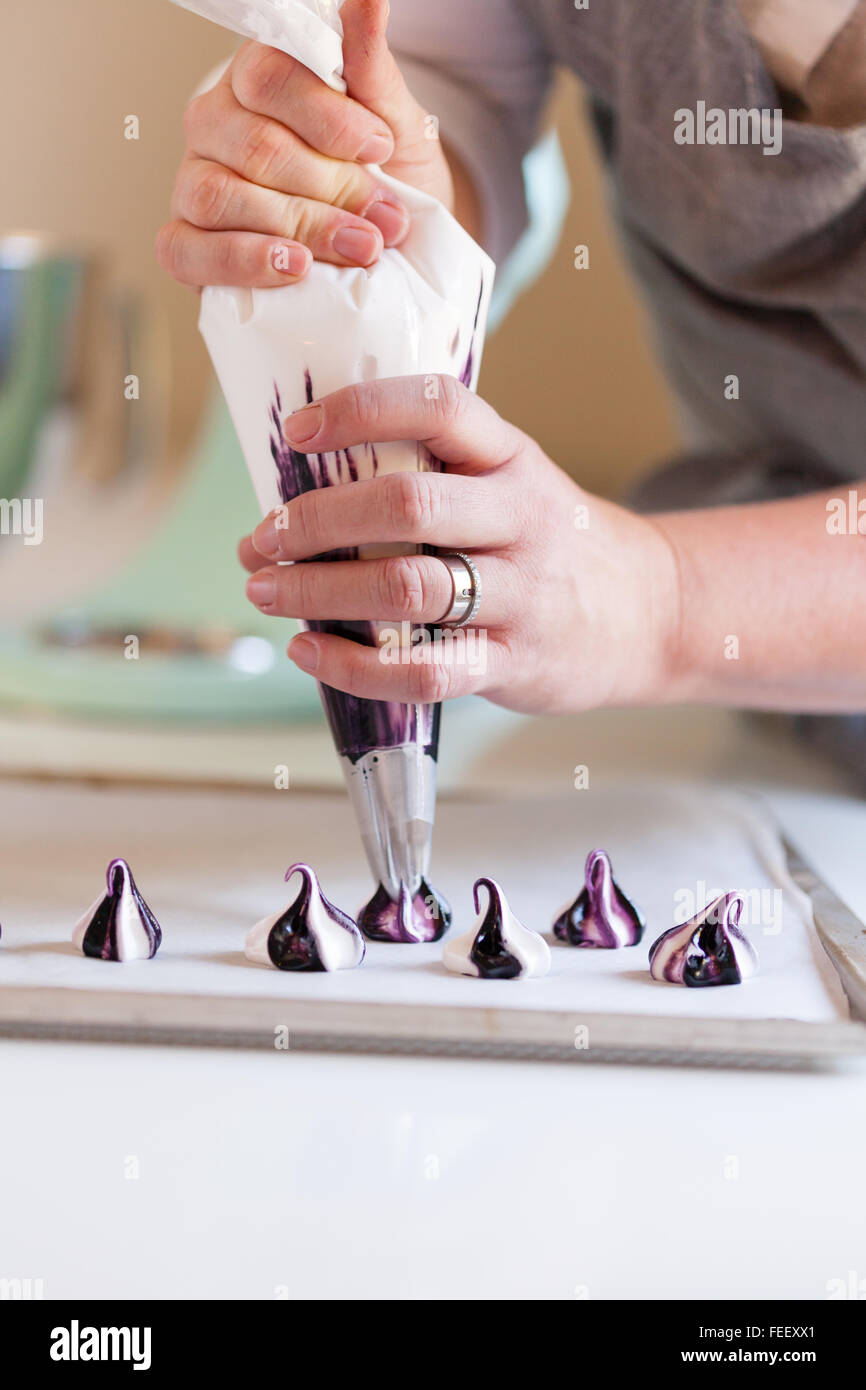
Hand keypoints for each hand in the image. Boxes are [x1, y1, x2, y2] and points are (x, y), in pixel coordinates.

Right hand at [156, 0, 453, 287]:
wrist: (385, 249)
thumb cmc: (383, 180)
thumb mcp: (393, 123)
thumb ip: (371, 69)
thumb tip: (369, 2)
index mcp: (257, 81)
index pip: (269, 78)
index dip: (329, 117)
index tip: (382, 146)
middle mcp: (214, 125)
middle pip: (254, 146)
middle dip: (331, 186)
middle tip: (385, 218)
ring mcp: (192, 184)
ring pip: (219, 196)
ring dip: (300, 227)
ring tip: (360, 248)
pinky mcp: (185, 246)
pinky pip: (187, 251)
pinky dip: (243, 261)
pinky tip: (294, 267)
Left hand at [239, 376, 682, 714]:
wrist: (648, 612)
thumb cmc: (548, 541)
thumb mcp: (512, 481)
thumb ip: (436, 472)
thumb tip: (308, 483)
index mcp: (512, 458)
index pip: (438, 408)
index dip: (361, 411)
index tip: (296, 433)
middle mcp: (521, 518)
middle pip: (408, 504)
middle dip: (317, 519)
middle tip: (263, 537)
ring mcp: (522, 594)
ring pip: (409, 588)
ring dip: (320, 591)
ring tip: (267, 590)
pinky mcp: (514, 661)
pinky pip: (425, 669)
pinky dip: (355, 666)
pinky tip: (310, 653)